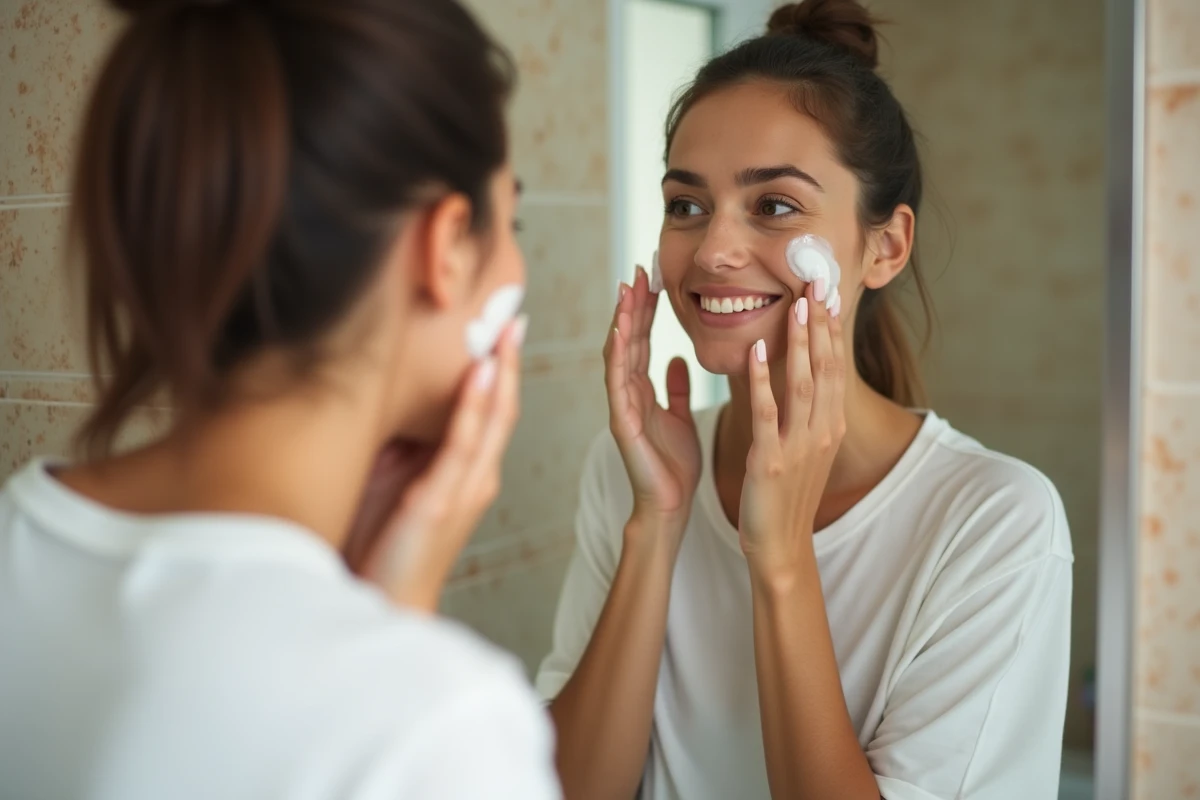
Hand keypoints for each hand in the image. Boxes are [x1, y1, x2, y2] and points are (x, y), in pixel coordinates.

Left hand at [343, 318, 524, 611]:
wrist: (383, 603)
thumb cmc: (385, 547)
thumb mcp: (394, 482)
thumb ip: (403, 446)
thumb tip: (389, 399)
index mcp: (469, 475)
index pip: (492, 413)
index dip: (501, 371)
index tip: (502, 331)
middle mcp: (476, 478)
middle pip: (502, 410)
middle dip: (509, 362)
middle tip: (515, 317)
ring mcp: (463, 489)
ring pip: (491, 421)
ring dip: (500, 374)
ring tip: (504, 333)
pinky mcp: (440, 501)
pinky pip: (462, 444)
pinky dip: (474, 406)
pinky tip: (481, 374)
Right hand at [604, 266, 700, 542]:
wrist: (670, 505)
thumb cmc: (674, 465)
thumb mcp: (682, 417)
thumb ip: (677, 388)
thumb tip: (680, 358)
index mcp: (642, 390)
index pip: (642, 339)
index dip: (646, 309)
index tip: (654, 277)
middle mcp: (628, 393)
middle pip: (627, 339)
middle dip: (633, 304)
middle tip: (641, 269)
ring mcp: (622, 406)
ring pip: (619, 355)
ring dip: (623, 321)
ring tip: (629, 289)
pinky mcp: (622, 423)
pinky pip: (618, 385)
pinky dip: (617, 358)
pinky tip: (621, 334)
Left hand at [738, 282, 845, 581]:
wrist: (781, 546)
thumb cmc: (787, 496)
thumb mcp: (807, 448)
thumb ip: (809, 412)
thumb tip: (808, 376)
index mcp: (830, 426)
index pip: (836, 366)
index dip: (831, 328)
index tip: (826, 292)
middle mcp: (822, 431)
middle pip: (826, 367)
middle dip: (821, 324)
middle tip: (817, 282)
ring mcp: (800, 446)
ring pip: (803, 384)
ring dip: (800, 343)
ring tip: (795, 306)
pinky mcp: (772, 459)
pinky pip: (767, 412)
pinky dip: (764, 379)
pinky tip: (758, 350)